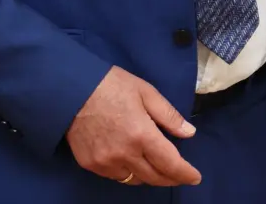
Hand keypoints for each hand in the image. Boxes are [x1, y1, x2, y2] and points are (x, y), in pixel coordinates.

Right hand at [66, 66, 200, 186]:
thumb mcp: (146, 92)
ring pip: (134, 180)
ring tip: (158, 169)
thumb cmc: (112, 85)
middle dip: (171, 179)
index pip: (170, 163)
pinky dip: (129, 173)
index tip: (195, 177)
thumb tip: (189, 133)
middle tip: (181, 176)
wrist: (70, 90)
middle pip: (153, 177)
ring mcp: (105, 162)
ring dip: (149, 177)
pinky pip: (116, 177)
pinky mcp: (90, 164)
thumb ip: (169, 116)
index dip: (185, 173)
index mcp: (142, 135)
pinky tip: (133, 164)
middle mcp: (124, 154)